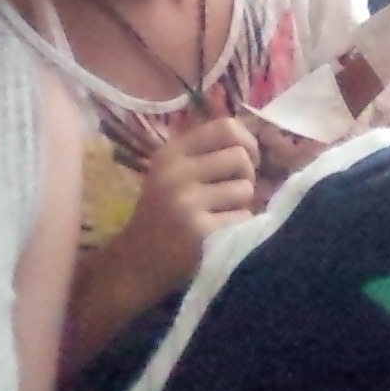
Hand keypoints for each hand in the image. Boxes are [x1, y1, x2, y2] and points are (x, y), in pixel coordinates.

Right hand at [117, 116, 259, 304]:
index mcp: (171, 152)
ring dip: (242, 203)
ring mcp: (187, 202)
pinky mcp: (200, 231)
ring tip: (222, 213)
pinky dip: (239, 226)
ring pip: (246, 189)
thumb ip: (205, 153)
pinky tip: (219, 233)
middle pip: (240, 157)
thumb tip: (254, 142)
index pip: (225, 127)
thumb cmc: (162, 214)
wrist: (135, 263)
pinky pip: (243, 217)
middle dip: (247, 175)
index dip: (247, 141)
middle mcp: (176, 172)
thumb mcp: (172, 173)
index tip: (248, 158)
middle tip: (235, 191)